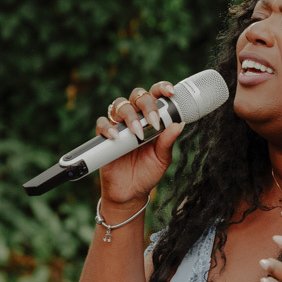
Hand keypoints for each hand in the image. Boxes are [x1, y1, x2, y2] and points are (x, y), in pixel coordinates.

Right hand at [96, 81, 182, 205]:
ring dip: (130, 116)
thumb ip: (168, 141)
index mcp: (151, 118)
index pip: (155, 96)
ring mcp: (119, 125)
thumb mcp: (162, 158)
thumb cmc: (148, 172)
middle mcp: (135, 117)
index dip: (162, 88)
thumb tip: (179, 124)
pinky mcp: (104, 136)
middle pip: (138, 96)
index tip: (170, 93)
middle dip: (147, 105)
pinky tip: (116, 137)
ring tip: (137, 134)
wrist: (130, 192)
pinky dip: (108, 127)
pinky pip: (102, 123)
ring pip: (120, 105)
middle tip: (154, 123)